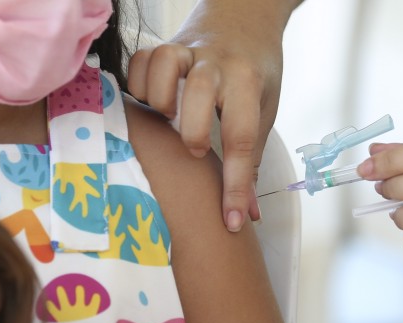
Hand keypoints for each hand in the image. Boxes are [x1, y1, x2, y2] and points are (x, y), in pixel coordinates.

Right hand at [127, 16, 284, 231]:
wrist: (244, 18)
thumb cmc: (254, 73)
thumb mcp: (262, 112)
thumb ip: (248, 162)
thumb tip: (245, 218)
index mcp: (248, 81)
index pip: (242, 140)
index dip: (236, 187)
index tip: (232, 222)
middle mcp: (216, 62)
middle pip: (200, 95)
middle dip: (194, 132)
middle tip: (195, 147)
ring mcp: (187, 51)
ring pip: (164, 67)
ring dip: (161, 100)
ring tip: (167, 117)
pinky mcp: (163, 46)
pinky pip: (140, 61)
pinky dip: (139, 84)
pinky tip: (150, 101)